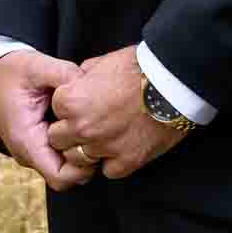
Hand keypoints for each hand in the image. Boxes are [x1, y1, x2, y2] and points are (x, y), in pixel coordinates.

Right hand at [0, 47, 91, 190]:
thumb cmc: (12, 72)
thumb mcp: (38, 67)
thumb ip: (65, 74)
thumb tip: (91, 83)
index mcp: (27, 140)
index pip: (61, 177)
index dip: (84, 166)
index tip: (96, 141)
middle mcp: (29, 153)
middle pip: (69, 177)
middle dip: (89, 159)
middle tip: (100, 132)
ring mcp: (34, 151)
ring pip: (68, 168)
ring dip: (83, 151)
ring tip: (91, 125)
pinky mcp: (40, 145)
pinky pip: (63, 156)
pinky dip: (75, 143)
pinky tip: (82, 122)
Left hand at [47, 43, 190, 182]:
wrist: (176, 83)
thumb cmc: (141, 67)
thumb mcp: (104, 62)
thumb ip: (84, 75)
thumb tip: (79, 81)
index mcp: (72, 100)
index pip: (56, 110)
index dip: (69, 106)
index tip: (83, 103)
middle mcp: (83, 127)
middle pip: (58, 139)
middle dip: (70, 132)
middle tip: (90, 123)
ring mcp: (104, 147)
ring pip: (78, 159)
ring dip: (88, 149)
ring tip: (106, 136)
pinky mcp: (126, 161)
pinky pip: (108, 170)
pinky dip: (114, 161)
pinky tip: (124, 146)